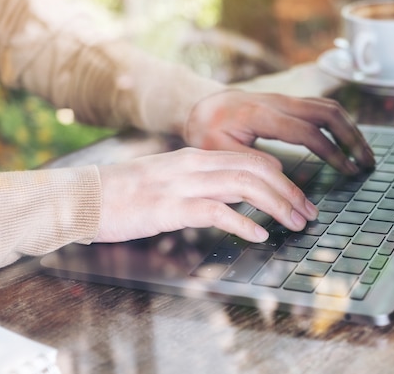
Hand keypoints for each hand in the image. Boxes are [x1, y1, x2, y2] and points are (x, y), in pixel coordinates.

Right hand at [95, 147, 318, 243]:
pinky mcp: (171, 207)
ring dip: (277, 205)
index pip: (251, 158)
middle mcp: (195, 165)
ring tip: (295, 223)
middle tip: (309, 212)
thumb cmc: (124, 192)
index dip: (281, 177)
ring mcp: (184, 184)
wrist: (84, 197)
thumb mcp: (167, 178)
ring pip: (245, 186)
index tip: (298, 195)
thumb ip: (199, 182)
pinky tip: (259, 236)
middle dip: (290, 191)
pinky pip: (218, 212)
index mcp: (196, 156)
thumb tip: (229, 196)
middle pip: (257, 169)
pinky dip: (244, 223)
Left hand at [184, 89, 374, 173]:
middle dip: (352, 138)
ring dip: (350, 129)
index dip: (332, 153)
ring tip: (364, 154)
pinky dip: (339, 123)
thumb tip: (281, 173)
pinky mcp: (288, 102)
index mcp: (263, 115)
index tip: (348, 171)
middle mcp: (279, 102)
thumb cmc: (208, 130)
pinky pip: (321, 108)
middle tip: (367, 163)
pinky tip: (347, 141)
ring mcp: (286, 99)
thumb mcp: (219, 150)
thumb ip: (249, 161)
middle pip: (328, 113)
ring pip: (328, 107)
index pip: (308, 133)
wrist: (201, 105)